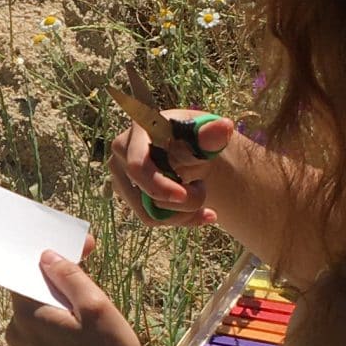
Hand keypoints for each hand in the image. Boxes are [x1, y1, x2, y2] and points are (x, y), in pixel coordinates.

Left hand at [2, 243, 160, 345]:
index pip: (25, 273)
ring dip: (57, 310)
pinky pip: (38, 337)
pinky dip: (54, 330)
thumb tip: (46, 257)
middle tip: (90, 290)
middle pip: (31, 295)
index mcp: (26, 316)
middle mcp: (14, 334)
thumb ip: (69, 277)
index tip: (78, 257)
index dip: (50, 262)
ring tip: (87, 320)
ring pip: (36, 316)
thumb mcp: (96, 307)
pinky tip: (79, 338)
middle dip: (58, 287)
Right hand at [109, 109, 236, 227]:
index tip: (184, 196)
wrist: (192, 151)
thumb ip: (212, 135)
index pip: (139, 166)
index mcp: (139, 130)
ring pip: (148, 212)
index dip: (159, 186)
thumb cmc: (196, 139)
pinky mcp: (127, 194)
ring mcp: (121, 174)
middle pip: (145, 193)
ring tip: (200, 193)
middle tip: (203, 189)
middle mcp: (122, 152)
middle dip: (182, 200)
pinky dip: (180, 219)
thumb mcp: (206, 138)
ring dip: (183, 211)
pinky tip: (201, 213)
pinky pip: (151, 219)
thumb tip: (224, 126)